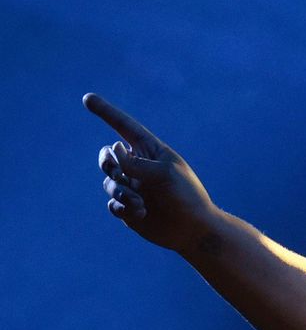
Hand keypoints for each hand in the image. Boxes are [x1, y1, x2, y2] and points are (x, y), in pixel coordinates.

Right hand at [84, 93, 218, 254]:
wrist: (194, 231)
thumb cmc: (187, 197)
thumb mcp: (165, 174)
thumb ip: (137, 162)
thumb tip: (114, 149)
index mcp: (150, 151)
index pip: (124, 127)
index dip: (106, 112)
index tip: (87, 98)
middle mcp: (138, 167)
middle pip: (107, 155)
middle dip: (108, 162)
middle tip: (121, 174)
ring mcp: (132, 187)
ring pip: (109, 182)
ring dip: (121, 191)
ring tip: (140, 203)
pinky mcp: (128, 208)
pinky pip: (113, 204)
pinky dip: (122, 207)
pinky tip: (140, 213)